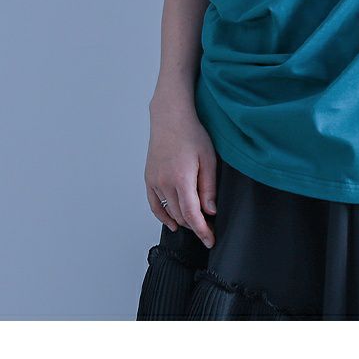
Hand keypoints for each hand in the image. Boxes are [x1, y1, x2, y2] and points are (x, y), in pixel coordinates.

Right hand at [144, 95, 217, 248]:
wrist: (170, 118)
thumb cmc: (192, 134)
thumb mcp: (208, 158)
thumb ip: (209, 187)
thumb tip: (210, 211)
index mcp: (181, 179)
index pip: (192, 214)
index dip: (202, 230)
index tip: (210, 240)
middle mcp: (164, 183)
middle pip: (181, 215)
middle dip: (196, 225)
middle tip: (210, 229)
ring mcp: (154, 182)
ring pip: (169, 211)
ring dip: (183, 220)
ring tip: (196, 224)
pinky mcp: (149, 178)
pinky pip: (155, 205)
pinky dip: (163, 216)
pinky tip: (173, 223)